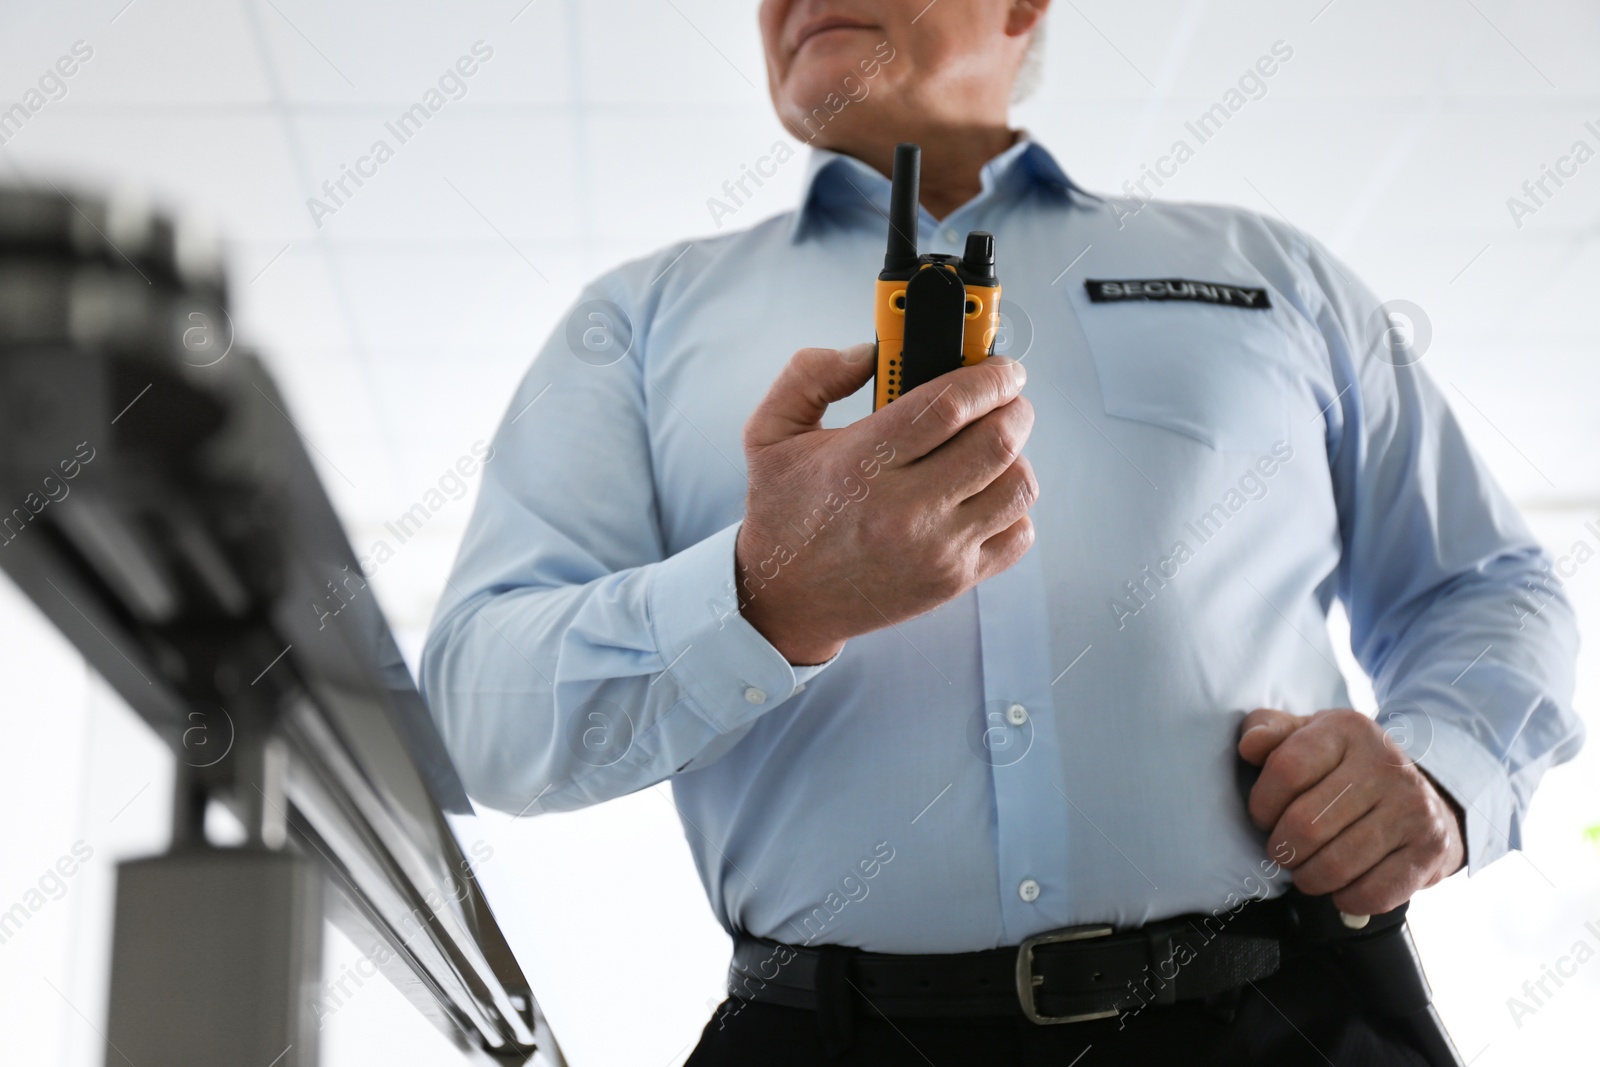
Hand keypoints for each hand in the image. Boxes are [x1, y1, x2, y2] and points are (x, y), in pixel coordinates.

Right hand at [737, 343, 1036, 664]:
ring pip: (1017, 486)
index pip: (950, 405)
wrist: (785, 599)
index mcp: (861, 463)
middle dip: (1014, 407)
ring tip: (990, 448)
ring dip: (1016, 456)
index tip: (1001, 367)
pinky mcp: (954, 581)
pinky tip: (984, 495)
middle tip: (1005, 399)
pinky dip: (1013, 507)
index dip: (990, 376)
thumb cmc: (783, 511)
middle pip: (998, 441)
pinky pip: (1018, 533)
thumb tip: (870, 352)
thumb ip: (811, 375)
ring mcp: (936, 550)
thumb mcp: (770, 432)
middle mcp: (904, 510)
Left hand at [1238, 707, 1466, 915]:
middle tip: (1283, 851)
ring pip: (1337, 864)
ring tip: (1306, 871)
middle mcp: (1386, 764)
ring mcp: (1413, 807)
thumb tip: (1250, 745)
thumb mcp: (1306, 736)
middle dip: (1282, 848)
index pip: (1287, 770)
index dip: (1263, 803)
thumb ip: (1268, 730)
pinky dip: (1347, 899)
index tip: (1263, 816)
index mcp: (1347, 730)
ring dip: (1309, 878)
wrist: (1422, 795)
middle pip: (1307, 823)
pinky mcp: (1430, 848)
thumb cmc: (1345, 767)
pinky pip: (1374, 891)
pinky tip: (1341, 888)